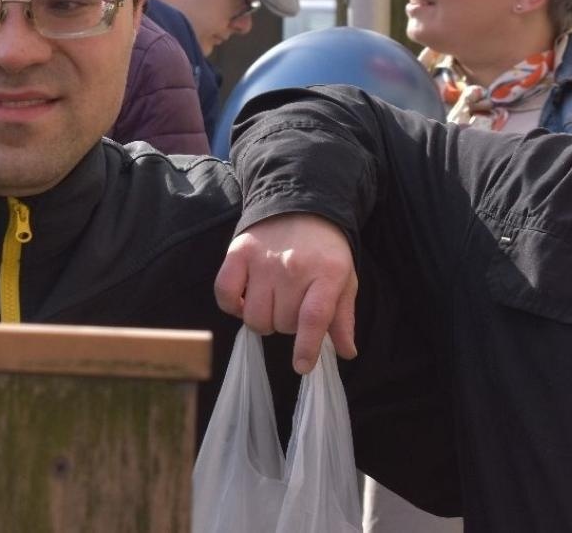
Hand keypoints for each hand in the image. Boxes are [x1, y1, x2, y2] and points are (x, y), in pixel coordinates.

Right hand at [215, 212, 357, 374]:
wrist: (300, 205)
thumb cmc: (325, 250)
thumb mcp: (344, 280)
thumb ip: (343, 317)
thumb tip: (346, 352)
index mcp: (326, 274)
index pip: (313, 317)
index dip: (306, 347)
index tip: (301, 366)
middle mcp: (293, 267)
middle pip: (281, 322)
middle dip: (287, 324)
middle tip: (292, 307)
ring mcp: (263, 259)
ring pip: (254, 316)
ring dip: (262, 319)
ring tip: (272, 302)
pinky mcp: (238, 252)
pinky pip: (224, 293)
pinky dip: (232, 305)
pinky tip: (245, 300)